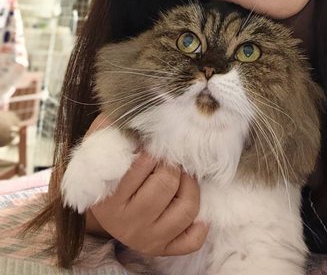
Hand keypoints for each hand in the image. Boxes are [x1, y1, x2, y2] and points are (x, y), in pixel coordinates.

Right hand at [85, 114, 208, 255]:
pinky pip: (192, 240)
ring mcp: (147, 239)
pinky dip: (199, 223)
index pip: (143, 165)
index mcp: (108, 199)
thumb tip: (134, 106)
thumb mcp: (99, 144)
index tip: (154, 143)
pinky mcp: (163, 248)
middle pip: (167, 185)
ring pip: (186, 209)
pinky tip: (192, 206)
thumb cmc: (105, 167)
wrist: (98, 204)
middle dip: (173, 164)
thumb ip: (112, 126)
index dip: (154, 149)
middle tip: (170, 157)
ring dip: (190, 185)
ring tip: (182, 174)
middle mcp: (126, 224)